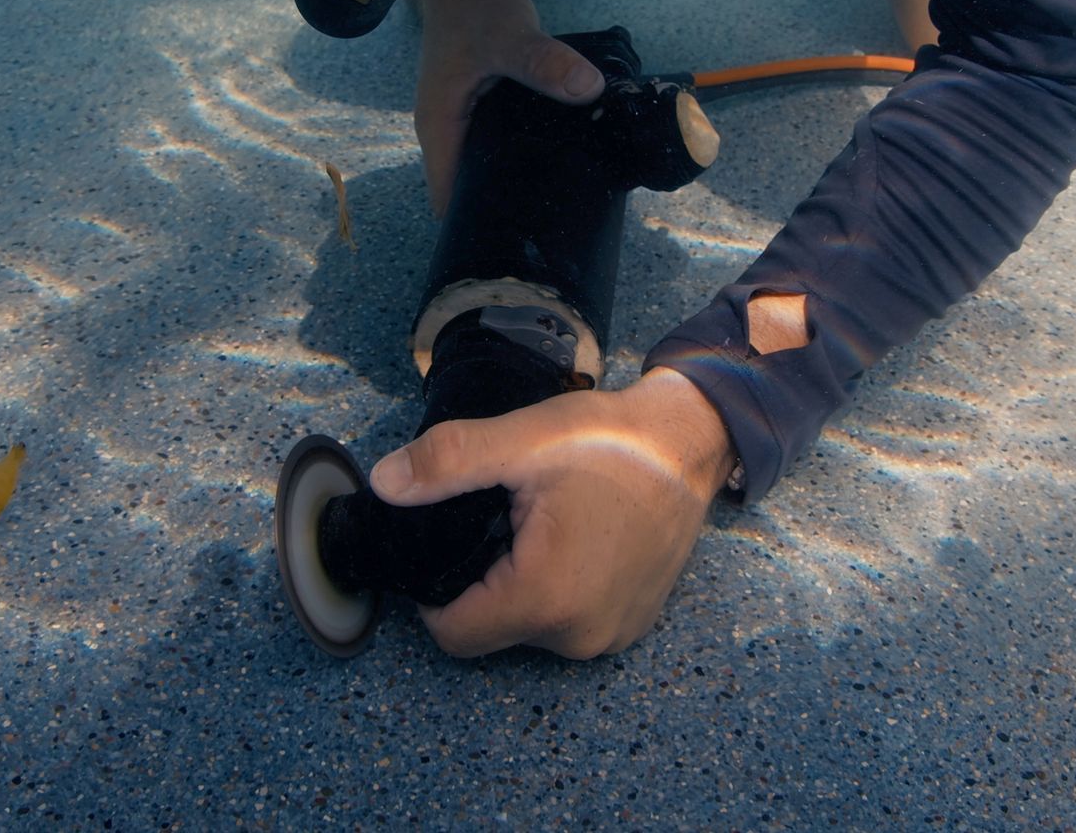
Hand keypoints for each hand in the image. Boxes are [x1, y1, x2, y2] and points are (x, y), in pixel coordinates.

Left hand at [369, 368, 735, 657]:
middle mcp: (579, 634)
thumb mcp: (523, 440)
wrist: (690, 443)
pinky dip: (556, 593)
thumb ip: (447, 463)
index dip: (431, 593)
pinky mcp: (630, 626)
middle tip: (500, 520)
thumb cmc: (611, 442)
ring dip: (518, 588)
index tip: (444, 540)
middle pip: (489, 630)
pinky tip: (568, 543)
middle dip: (479, 583)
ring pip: (528, 628)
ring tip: (535, 528)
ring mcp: (610, 636)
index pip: (452, 633)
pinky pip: (567, 624)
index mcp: (545, 598)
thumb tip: (385, 484)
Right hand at [413, 0, 605, 215]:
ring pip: (484, 167)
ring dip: (513, 184)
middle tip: (551, 231)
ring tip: (558, 207)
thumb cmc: (473, 6)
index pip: (448, 198)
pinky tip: (556, 163)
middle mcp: (445, 131)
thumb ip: (544, 62)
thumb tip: (589, 90)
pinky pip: (497, 145)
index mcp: (439, 128)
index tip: (515, 245)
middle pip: (466, 190)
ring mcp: (462, 119)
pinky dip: (520, 156)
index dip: (475, 226)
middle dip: (501, 210)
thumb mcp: (510, 35)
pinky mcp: (481, 106)